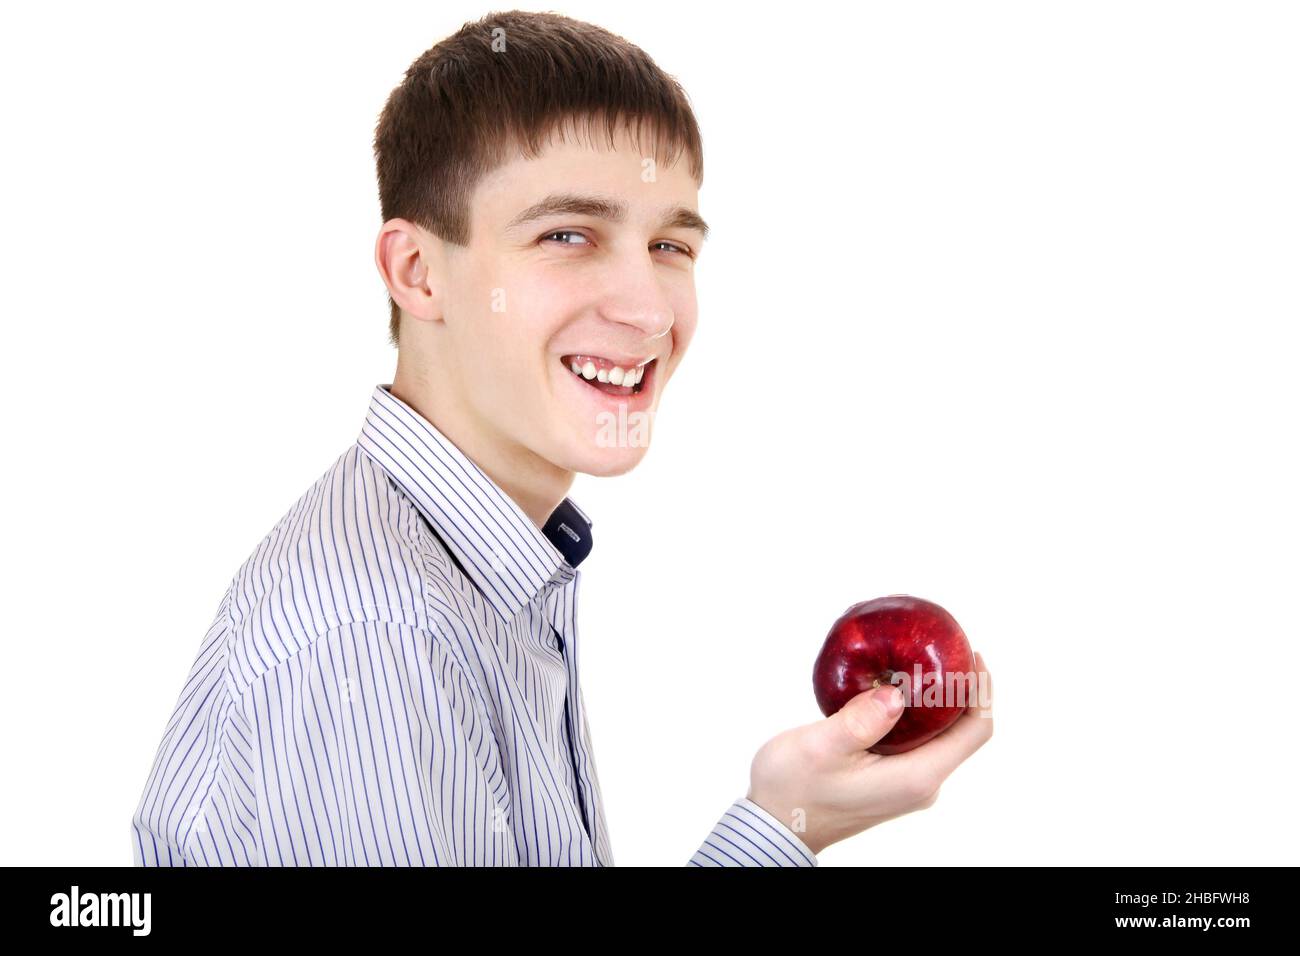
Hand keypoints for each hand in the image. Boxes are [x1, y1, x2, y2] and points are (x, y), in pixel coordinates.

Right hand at [746, 651, 993, 854]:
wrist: (773, 825)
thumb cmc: (792, 790)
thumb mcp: (820, 747)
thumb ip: (860, 720)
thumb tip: (895, 694)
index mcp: (915, 776)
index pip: (974, 731)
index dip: (981, 691)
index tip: (970, 654)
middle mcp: (921, 783)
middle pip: (963, 731)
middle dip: (963, 689)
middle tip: (942, 649)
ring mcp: (907, 783)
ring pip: (941, 735)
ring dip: (939, 700)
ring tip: (919, 661)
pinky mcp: (892, 780)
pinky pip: (919, 741)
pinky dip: (917, 713)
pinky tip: (892, 688)